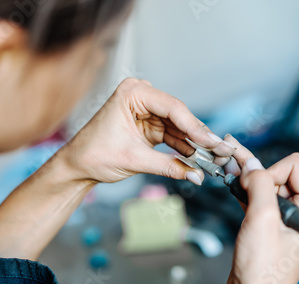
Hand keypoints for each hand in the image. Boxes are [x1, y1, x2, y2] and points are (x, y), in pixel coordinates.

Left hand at [58, 78, 235, 184]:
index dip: (196, 127)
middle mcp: (142, 97)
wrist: (77, 167)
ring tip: (214, 157)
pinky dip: (185, 148)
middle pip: (180, 116)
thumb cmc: (94, 155)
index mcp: (133, 93)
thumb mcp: (135, 160)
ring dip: (196, 144)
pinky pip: (173, 136)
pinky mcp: (150, 126)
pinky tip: (200, 158)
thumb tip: (198, 176)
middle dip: (199, 136)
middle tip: (221, 150)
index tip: (213, 142)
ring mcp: (147, 111)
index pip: (172, 108)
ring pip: (180, 127)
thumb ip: (169, 167)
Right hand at [220, 137, 298, 283]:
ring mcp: (287, 218)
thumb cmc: (263, 273)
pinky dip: (246, 192)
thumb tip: (252, 165)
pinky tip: (233, 184)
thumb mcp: (262, 219)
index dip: (270, 172)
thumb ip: (259, 185)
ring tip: (231, 173)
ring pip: (268, 184)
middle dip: (258, 175)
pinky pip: (260, 198)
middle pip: (281, 173)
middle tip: (237, 175)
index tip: (254, 186)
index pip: (295, 166)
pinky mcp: (271, 224)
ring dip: (249, 181)